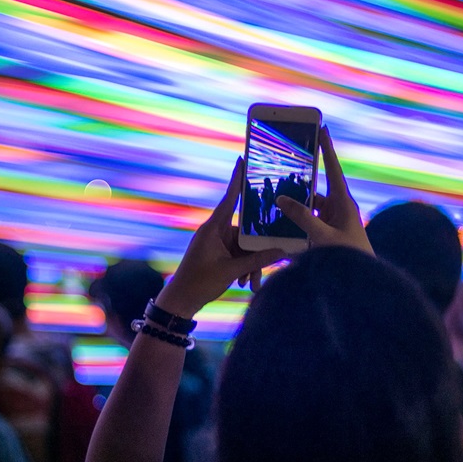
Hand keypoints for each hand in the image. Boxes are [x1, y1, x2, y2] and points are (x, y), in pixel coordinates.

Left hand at [155, 157, 285, 317]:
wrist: (181, 302)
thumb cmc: (199, 283)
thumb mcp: (231, 271)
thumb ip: (257, 260)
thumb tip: (282, 251)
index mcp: (213, 228)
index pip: (229, 198)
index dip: (237, 179)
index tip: (242, 159)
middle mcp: (215, 232)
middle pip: (246, 231)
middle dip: (257, 251)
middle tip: (269, 261)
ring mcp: (217, 244)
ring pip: (244, 247)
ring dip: (251, 265)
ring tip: (252, 283)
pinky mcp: (219, 254)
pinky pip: (239, 256)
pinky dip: (244, 269)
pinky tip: (247, 283)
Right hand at [275, 126, 372, 254]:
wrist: (362, 283)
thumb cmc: (348, 258)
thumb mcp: (322, 236)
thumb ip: (301, 217)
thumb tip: (282, 199)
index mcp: (344, 203)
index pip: (332, 169)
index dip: (326, 148)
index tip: (322, 128)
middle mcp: (339, 210)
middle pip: (314, 190)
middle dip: (298, 184)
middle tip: (282, 172)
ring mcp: (333, 223)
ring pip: (308, 210)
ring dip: (294, 210)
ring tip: (274, 206)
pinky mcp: (327, 235)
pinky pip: (308, 225)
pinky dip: (296, 226)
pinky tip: (281, 229)